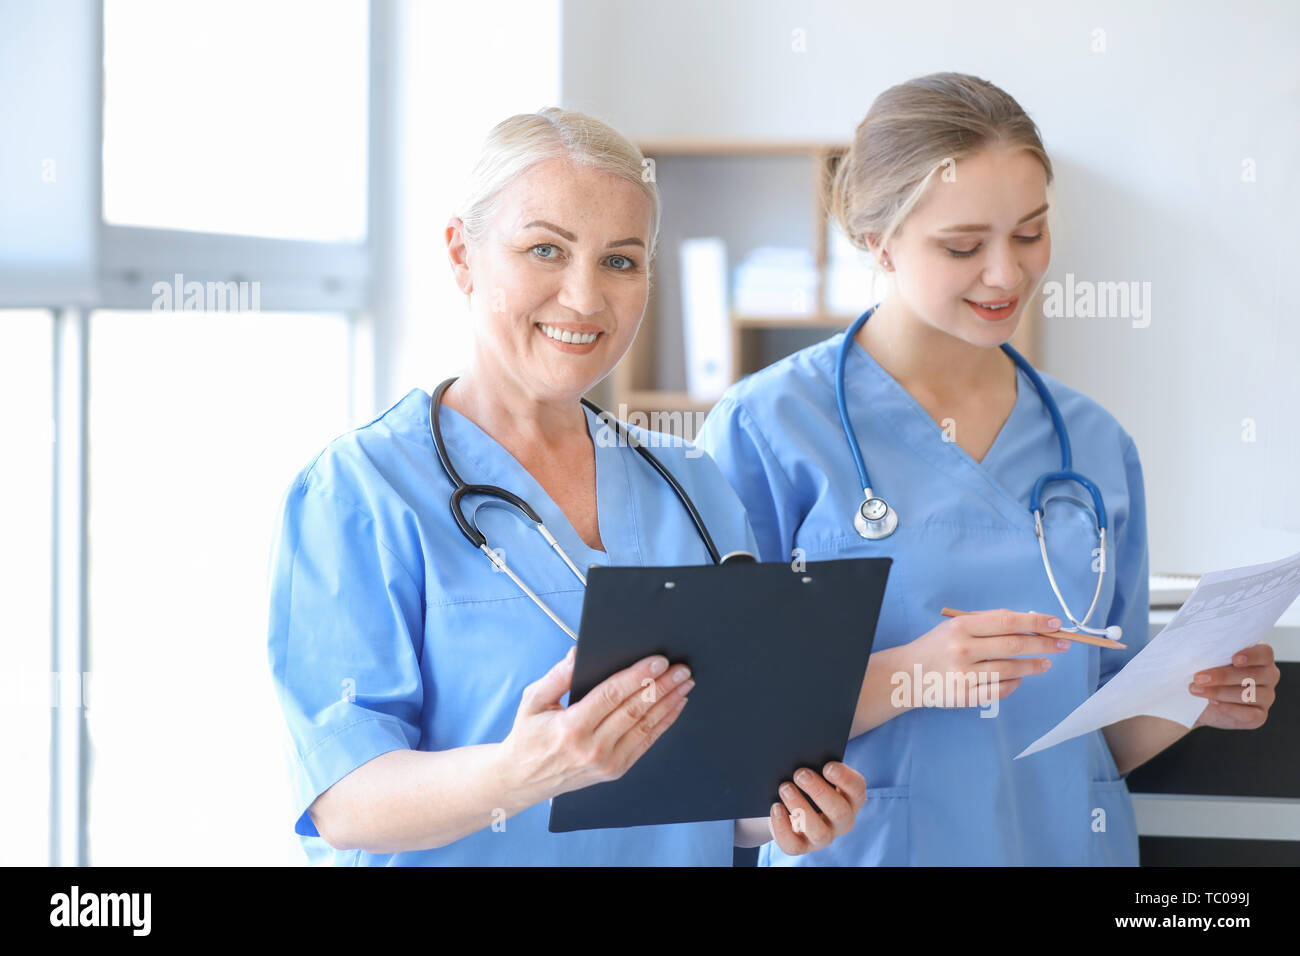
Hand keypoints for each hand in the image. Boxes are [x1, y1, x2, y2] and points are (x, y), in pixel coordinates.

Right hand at [499, 648, 693, 803]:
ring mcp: (606, 763)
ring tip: (684, 684)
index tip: (658, 661)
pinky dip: (664, 723)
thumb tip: (578, 652)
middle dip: (661, 686)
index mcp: (571, 727)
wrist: (523, 780)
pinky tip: (674, 706)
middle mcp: (592, 748)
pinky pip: (645, 743)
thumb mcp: (532, 700)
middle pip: (634, 710)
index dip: (637, 677)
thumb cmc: (528, 736)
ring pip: (645, 727)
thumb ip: (557, 676)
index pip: (611, 696)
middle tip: (681, 669)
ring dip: (668, 703)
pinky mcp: (615, 771)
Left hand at [769, 761, 866, 854]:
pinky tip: (775, 808)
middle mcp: (842, 820)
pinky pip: (794, 844)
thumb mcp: (814, 770)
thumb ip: (814, 761)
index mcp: (851, 797)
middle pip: (839, 811)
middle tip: (800, 773)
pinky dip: (783, 827)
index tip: (827, 766)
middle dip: (819, 792)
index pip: (857, 789)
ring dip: (800, 808)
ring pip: (819, 832)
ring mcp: (824, 837)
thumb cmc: (806, 781)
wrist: (787, 803)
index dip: (845, 778)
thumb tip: (802, 751)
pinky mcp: (802, 846)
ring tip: (785, 788)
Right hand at [901, 608, 1069, 707]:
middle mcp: (962, 649)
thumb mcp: (954, 626)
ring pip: (1010, 669)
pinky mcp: (965, 696)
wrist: (908, 674)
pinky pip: (1000, 690)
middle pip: (1013, 646)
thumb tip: (1028, 624)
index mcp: (961, 626)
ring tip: (1046, 664)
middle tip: (1062, 644)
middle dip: (1043, 645)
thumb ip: (986, 623)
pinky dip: (1014, 683)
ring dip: (1034, 666)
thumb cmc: (937, 646)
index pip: (1006, 621)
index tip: (1054, 623)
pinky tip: (1019, 678)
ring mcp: (964, 675)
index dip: (1034, 622)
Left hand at [1190, 643, 1279, 729]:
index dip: (1252, 655)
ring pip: (1249, 695)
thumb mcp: (1208, 660)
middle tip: (1199, 678)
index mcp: (1259, 657)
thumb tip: (1199, 649)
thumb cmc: (1207, 672)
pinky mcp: (1259, 715)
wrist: (1200, 701)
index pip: (1265, 653)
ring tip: (1197, 690)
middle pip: (1255, 675)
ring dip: (1220, 692)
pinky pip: (1250, 714)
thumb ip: (1212, 654)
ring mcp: (1266, 696)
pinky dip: (1230, 709)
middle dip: (1223, 676)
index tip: (1234, 659)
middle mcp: (1268, 676)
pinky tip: (1213, 702)